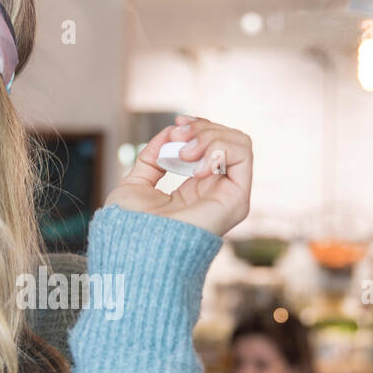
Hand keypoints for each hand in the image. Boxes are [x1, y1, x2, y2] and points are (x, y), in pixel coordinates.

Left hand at [105, 114, 250, 236]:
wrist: (134, 247)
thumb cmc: (130, 226)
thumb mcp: (137, 183)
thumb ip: (153, 158)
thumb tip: (170, 134)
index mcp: (197, 189)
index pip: (214, 145)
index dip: (197, 127)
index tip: (176, 125)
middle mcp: (217, 192)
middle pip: (229, 139)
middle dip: (202, 128)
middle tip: (177, 136)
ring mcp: (230, 196)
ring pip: (239, 143)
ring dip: (209, 136)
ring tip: (184, 152)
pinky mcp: (237, 200)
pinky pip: (243, 155)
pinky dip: (218, 148)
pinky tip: (196, 165)